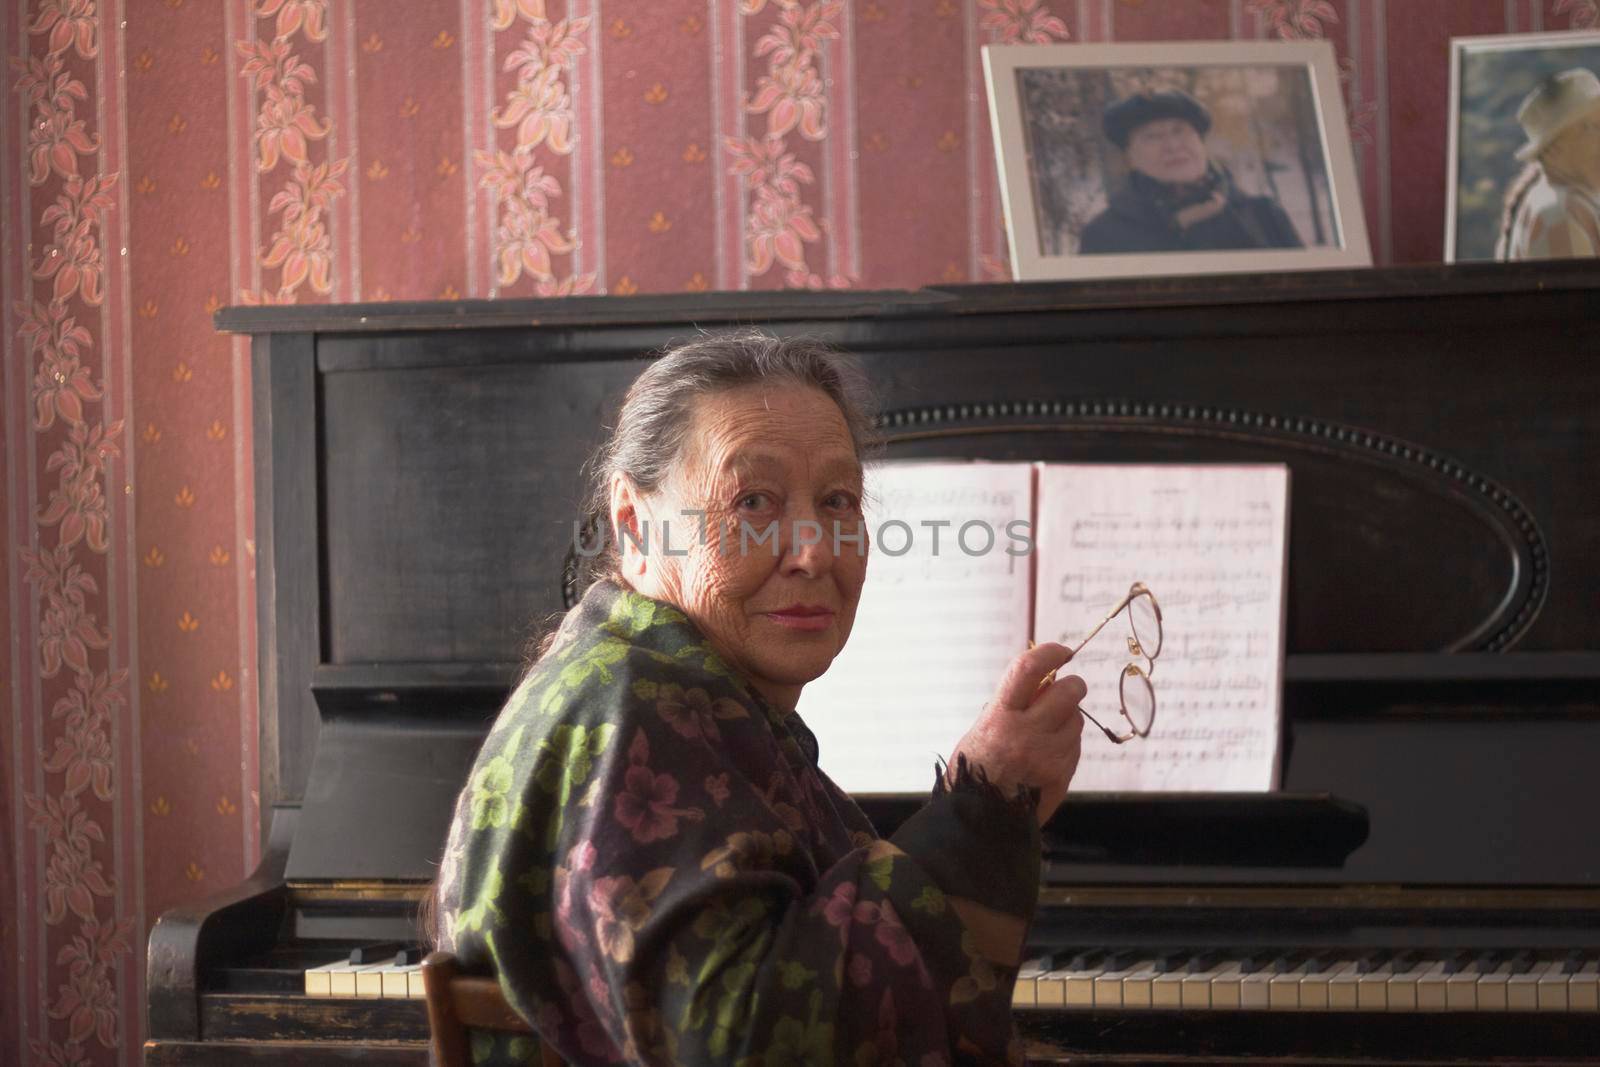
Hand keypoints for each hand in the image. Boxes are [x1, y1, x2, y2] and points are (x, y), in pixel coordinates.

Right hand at [946, 643, 1085, 826]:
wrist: (980, 822)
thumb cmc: (976, 770)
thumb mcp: (982, 729)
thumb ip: (1009, 703)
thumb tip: (1041, 679)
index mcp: (999, 718)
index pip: (1028, 670)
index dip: (1049, 652)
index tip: (1060, 651)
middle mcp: (1026, 734)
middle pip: (1068, 691)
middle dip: (1071, 685)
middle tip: (1065, 689)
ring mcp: (1048, 756)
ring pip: (1077, 720)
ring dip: (1067, 719)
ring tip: (1045, 734)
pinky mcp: (1062, 775)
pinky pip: (1075, 746)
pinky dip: (1066, 744)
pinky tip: (1046, 756)